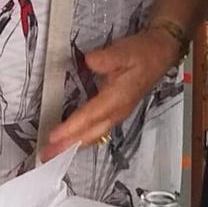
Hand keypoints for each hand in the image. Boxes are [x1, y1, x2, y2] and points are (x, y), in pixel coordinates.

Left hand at [41, 27, 184, 159]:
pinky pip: (98, 130)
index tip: (54, 137)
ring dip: (74, 144)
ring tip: (55, 152)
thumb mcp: (123, 51)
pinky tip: (73, 139)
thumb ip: (105, 58)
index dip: (71, 128)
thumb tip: (88, 61)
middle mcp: (118, 110)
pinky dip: (83, 137)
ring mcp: (118, 113)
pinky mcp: (117, 111)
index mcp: (118, 98)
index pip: (90, 116)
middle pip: (91, 133)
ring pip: (94, 134)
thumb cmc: (142, 53)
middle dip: (68, 145)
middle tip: (47, 155)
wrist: (160, 54)